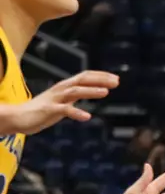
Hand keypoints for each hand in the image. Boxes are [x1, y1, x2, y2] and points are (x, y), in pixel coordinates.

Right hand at [0, 71, 117, 134]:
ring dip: (91, 91)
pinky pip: (64, 110)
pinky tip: (87, 116)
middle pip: (82, 80)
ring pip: (74, 91)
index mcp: (65, 87)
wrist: (19, 117)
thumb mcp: (63, 101)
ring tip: (106, 93)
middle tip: (116, 82)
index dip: (100, 76)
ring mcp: (55, 99)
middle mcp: (61, 90)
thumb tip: (91, 94)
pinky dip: (76, 112)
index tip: (116, 78)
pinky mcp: (49, 110)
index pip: (85, 76)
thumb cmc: (43, 110)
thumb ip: (75, 97)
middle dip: (100, 80)